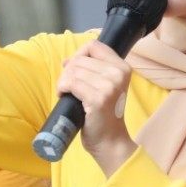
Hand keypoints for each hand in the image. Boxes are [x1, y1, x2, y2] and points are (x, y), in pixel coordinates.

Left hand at [56, 40, 135, 175]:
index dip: (79, 55)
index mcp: (122, 67)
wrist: (109, 141)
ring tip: (69, 94)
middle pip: (80, 58)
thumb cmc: (104, 114)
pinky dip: (63, 89)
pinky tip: (65, 96)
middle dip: (68, 72)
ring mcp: (109, 86)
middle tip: (70, 89)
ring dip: (64, 82)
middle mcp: (118, 73)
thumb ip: (90, 69)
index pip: (94, 45)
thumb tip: (66, 60)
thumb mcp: (104, 86)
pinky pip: (71, 83)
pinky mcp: (98, 98)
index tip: (76, 71)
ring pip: (73, 70)